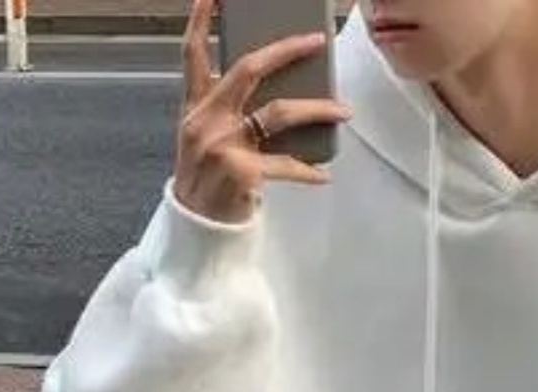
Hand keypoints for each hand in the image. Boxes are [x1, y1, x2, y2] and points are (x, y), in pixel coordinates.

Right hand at [173, 0, 350, 224]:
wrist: (196, 223)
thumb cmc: (207, 179)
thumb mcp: (203, 137)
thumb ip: (225, 111)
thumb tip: (275, 92)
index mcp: (196, 105)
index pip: (193, 52)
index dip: (201, 18)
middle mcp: (207, 118)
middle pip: (248, 69)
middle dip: (286, 50)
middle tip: (316, 41)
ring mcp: (224, 143)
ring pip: (279, 112)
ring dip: (317, 109)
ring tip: (343, 111)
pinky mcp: (242, 171)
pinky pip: (285, 164)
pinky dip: (307, 171)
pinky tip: (323, 175)